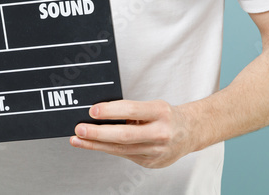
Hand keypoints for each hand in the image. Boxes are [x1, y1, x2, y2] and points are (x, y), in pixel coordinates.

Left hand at [70, 99, 197, 168]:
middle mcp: (160, 133)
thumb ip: (131, 109)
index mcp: (160, 112)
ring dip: (97, 145)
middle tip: (80, 129)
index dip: (111, 111)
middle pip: (125, 135)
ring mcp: (156, 151)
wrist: (190, 133)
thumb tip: (100, 112)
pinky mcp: (151, 162)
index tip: (93, 111)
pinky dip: (108, 149)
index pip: (132, 110)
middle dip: (99, 133)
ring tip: (79, 139)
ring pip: (121, 149)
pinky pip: (125, 154)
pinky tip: (95, 145)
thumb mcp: (153, 105)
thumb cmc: (166, 116)